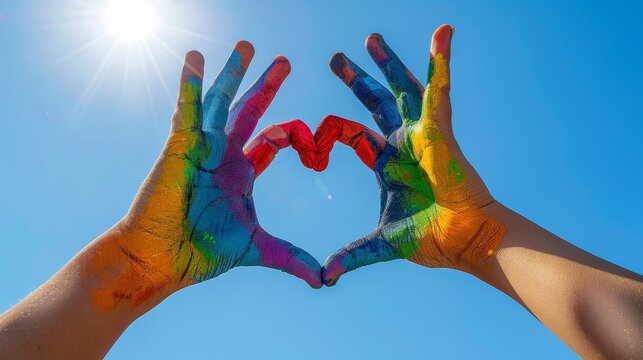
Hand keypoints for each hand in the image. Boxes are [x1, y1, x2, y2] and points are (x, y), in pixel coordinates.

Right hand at [90, 42, 320, 309]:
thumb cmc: (200, 250)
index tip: (316, 149)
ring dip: (232, 72)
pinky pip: (187, 110)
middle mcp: (224, 153)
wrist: (162, 259)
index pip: (273, 138)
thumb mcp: (256, 248)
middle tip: (285, 61)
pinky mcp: (179, 146)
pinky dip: (190, 84)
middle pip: (249, 110)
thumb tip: (324, 280)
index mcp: (242, 171)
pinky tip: (195, 58)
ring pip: (220, 101)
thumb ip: (291, 257)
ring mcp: (202, 147)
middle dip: (267, 85)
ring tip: (246, 45)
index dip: (296, 136)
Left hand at [313, 25, 505, 284]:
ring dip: (388, 63)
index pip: (351, 133)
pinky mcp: (441, 132)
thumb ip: (353, 255)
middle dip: (355, 79)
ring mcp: (421, 134)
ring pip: (402, 89)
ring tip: (371, 38)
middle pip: (375, 101)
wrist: (464, 240)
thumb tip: (325, 278)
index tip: (310, 146)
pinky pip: (439, 92)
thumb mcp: (382, 243)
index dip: (329, 133)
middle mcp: (402, 143)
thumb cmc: (431, 238)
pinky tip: (442, 34)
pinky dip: (440, 64)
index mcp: (385, 162)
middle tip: (336, 58)